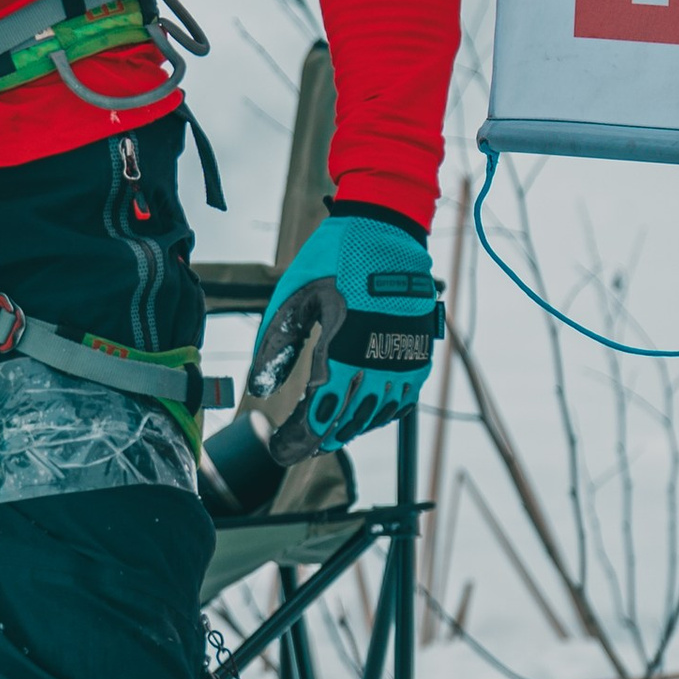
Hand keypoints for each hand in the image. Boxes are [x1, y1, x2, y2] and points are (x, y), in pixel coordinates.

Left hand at [244, 204, 438, 462]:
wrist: (386, 229)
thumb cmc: (333, 259)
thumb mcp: (293, 296)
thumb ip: (275, 346)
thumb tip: (259, 389)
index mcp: (343, 348)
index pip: (319, 411)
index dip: (298, 436)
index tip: (279, 449)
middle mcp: (378, 361)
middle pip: (347, 421)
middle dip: (319, 440)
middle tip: (296, 450)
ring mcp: (404, 360)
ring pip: (376, 416)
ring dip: (348, 430)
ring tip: (324, 437)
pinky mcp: (419, 353)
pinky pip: (402, 401)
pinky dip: (379, 416)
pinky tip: (361, 417)